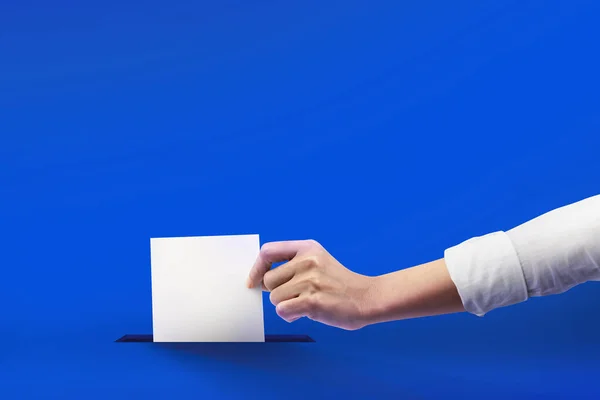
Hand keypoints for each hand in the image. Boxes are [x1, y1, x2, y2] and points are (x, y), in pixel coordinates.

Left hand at [246, 239, 374, 329]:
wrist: (367, 298)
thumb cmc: (338, 284)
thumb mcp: (317, 262)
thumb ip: (290, 266)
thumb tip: (258, 280)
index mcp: (307, 248)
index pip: (268, 251)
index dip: (256, 268)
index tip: (253, 281)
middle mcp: (307, 261)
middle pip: (268, 280)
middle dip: (277, 292)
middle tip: (295, 295)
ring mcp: (310, 281)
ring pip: (274, 298)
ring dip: (286, 305)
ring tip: (305, 304)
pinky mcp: (312, 301)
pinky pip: (283, 310)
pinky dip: (291, 315)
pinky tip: (306, 312)